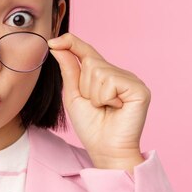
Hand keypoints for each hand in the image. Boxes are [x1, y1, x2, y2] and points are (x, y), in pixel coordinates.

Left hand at [47, 33, 149, 170]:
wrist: (105, 150)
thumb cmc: (91, 126)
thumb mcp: (73, 95)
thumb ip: (69, 69)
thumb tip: (57, 45)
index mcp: (105, 74)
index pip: (87, 51)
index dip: (71, 42)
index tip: (52, 41)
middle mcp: (119, 74)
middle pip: (91, 61)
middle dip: (84, 85)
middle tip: (95, 105)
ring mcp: (131, 80)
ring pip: (99, 71)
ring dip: (95, 94)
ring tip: (105, 108)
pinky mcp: (139, 89)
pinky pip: (111, 81)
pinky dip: (105, 98)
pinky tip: (116, 108)